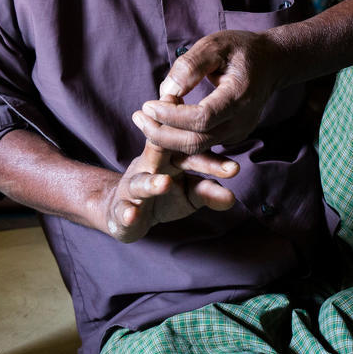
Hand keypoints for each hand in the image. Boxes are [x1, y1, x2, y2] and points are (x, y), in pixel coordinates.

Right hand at [102, 134, 238, 242]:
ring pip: (140, 182)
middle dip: (171, 141)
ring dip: (152, 182)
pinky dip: (126, 213)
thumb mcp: (190, 194)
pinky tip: (131, 215)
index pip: (188, 148)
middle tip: (192, 138)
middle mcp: (148, 166)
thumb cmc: (164, 197)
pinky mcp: (120, 209)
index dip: (206, 147)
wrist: (125, 213)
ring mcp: (132, 186)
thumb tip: (232, 197)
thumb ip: (208, 191)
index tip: (229, 153)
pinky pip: (122, 210)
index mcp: (168, 157)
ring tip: (164, 183)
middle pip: (160, 152)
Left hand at [134, 29, 285, 154]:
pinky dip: (178, 137)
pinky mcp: (232, 136)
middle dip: (161, 134)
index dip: (171, 116)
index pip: (201, 119)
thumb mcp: (215, 45)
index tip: (148, 105)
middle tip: (138, 117)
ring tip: (143, 118)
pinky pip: (201, 144)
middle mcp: (241, 121)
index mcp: (239, 96)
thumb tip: (167, 92)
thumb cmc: (240, 49)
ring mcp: (238, 132)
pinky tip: (161, 122)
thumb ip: (190, 66)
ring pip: (197, 147)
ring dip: (166, 138)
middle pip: (196, 142)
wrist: (271, 62)